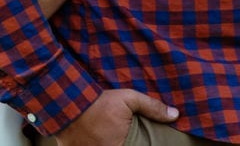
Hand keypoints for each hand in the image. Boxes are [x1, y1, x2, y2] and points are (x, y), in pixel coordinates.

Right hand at [53, 89, 178, 145]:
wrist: (63, 101)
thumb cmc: (97, 102)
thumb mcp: (127, 99)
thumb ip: (151, 107)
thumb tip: (175, 114)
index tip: (137, 143)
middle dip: (122, 145)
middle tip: (122, 138)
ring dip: (106, 145)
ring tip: (108, 139)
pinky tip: (95, 140)